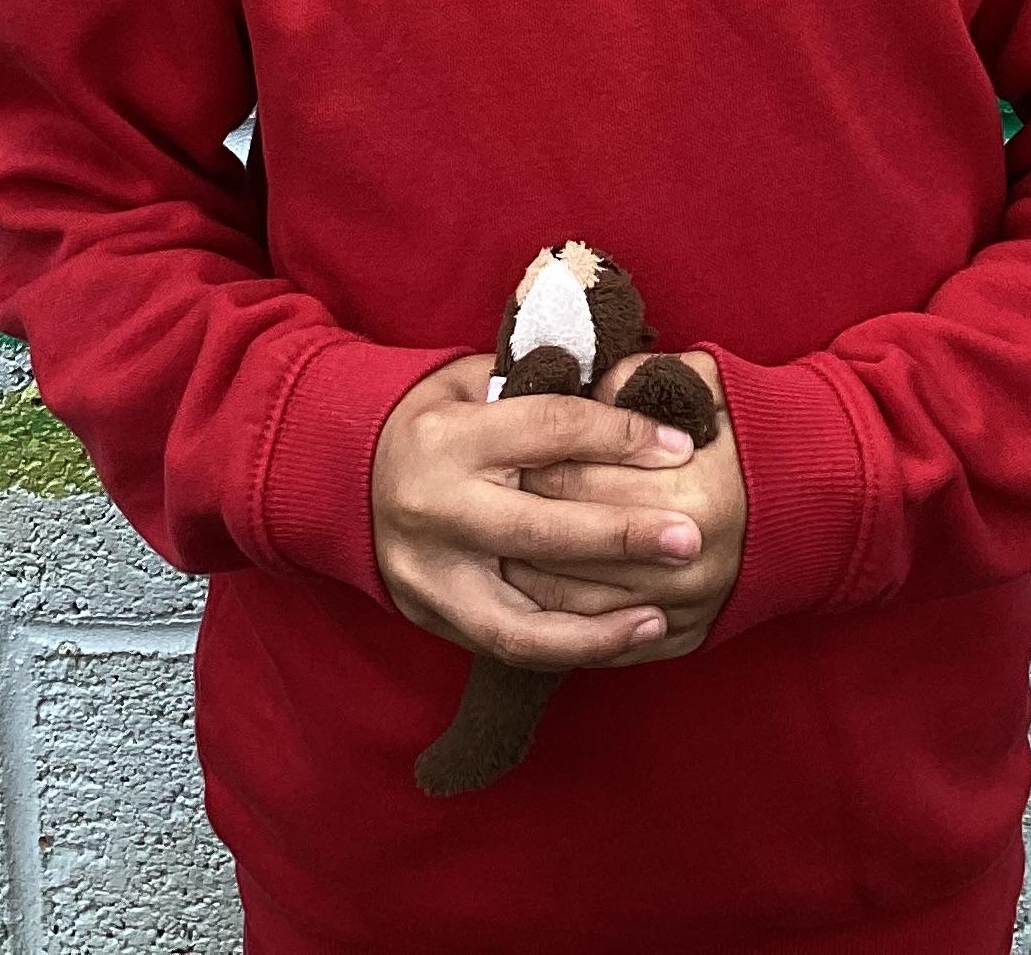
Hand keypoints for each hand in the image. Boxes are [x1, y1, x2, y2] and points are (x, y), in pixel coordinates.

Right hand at [371, 352, 705, 670]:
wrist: (340, 473)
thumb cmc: (434, 417)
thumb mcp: (475, 382)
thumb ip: (543, 389)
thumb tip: (634, 396)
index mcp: (449, 436)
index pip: (548, 431)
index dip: (619, 436)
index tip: (679, 446)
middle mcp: (434, 508)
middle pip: (539, 530)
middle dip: (621, 536)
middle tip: (690, 537)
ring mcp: (429, 573)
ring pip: (519, 618)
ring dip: (597, 627)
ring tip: (660, 617)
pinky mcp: (430, 615)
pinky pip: (506, 646)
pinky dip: (566, 649)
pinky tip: (619, 640)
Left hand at [504, 351, 744, 662]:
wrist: (822, 500)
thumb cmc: (753, 433)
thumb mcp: (707, 385)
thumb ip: (641, 377)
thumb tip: (581, 384)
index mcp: (690, 491)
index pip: (575, 479)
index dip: (526, 462)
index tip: (495, 449)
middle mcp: (685, 559)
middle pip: (565, 541)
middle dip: (515, 517)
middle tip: (481, 495)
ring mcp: (683, 608)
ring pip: (572, 603)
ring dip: (522, 576)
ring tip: (489, 544)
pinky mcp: (680, 640)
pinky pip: (600, 643)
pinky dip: (557, 621)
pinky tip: (527, 592)